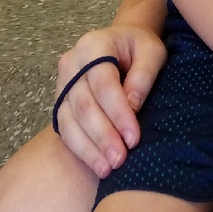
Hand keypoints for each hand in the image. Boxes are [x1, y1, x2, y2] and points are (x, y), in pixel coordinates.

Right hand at [53, 24, 166, 178]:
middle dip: (103, 136)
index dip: (118, 113)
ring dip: (89, 148)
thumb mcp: (152, 50)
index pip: (103, 84)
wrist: (122, 43)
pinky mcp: (60, 101)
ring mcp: (61, 83)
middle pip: (84, 105)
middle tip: (120, 159)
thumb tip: (132, 105)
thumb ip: (144, 74)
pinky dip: (80, 148)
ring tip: (108, 168)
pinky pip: (64, 129)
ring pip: (69, 121)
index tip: (133, 137)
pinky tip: (96, 163)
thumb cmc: (140, 46)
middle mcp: (71, 63)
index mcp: (93, 45)